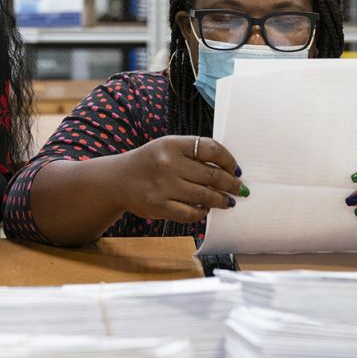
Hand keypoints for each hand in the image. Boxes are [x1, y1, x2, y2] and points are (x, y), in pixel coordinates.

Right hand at [114, 136, 244, 223]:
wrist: (117, 180)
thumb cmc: (149, 163)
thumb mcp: (167, 147)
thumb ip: (193, 153)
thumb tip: (228, 169)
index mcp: (172, 144)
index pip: (211, 149)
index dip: (229, 160)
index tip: (236, 169)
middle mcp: (168, 163)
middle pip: (212, 175)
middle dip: (231, 184)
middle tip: (239, 189)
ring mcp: (163, 186)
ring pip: (205, 196)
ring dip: (221, 200)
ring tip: (227, 201)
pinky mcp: (159, 206)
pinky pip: (190, 213)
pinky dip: (202, 212)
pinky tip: (205, 209)